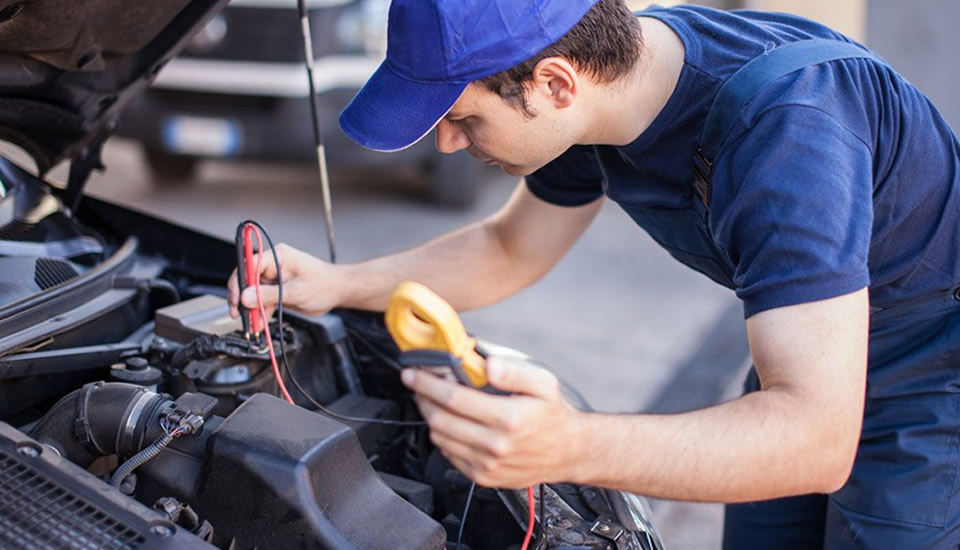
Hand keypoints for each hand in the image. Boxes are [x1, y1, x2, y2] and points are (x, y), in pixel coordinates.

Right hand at [227, 243, 344, 319]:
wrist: (338, 291)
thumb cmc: (325, 284)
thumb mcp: (296, 292)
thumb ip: (269, 295)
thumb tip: (245, 297)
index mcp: (278, 256)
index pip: (249, 264)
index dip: (239, 282)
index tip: (236, 299)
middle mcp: (274, 263)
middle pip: (248, 279)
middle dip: (242, 298)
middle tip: (239, 314)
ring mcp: (275, 276)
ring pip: (253, 291)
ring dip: (251, 308)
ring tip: (252, 323)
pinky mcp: (278, 288)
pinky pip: (263, 299)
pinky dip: (260, 310)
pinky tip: (259, 322)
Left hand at [401, 356, 584, 487]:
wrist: (567, 452)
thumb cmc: (552, 414)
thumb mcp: (543, 383)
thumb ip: (513, 370)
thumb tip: (487, 363)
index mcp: (509, 418)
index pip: (454, 398)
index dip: (427, 384)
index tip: (412, 373)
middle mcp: (496, 444)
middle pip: (440, 419)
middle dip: (422, 398)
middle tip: (418, 384)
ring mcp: (487, 464)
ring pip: (440, 438)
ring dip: (430, 416)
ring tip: (433, 400)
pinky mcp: (482, 477)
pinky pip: (449, 455)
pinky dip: (443, 436)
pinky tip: (452, 422)